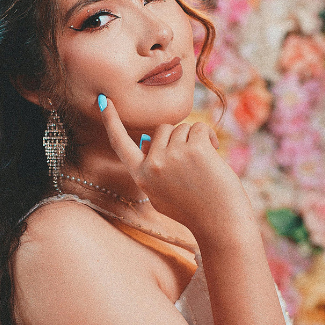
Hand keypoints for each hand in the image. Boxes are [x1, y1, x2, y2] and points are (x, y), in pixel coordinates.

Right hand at [98, 95, 248, 239]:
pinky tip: (214, 156)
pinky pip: (199, 128)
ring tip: (204, 165)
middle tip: (192, 164)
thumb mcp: (161, 194)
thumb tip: (144, 140)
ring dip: (195, 140)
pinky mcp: (194, 149)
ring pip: (182, 128)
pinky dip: (209, 137)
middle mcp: (152, 165)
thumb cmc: (194, 210)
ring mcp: (172, 156)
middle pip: (162, 130)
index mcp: (141, 177)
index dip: (111, 121)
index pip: (120, 144)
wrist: (221, 225)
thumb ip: (151, 170)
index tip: (104, 100)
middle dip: (178, 139)